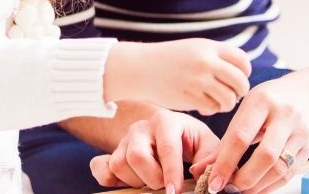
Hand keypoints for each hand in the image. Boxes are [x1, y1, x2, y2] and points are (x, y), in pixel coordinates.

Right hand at [90, 111, 219, 192]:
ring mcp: (123, 139)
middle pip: (136, 156)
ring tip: (151, 180)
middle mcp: (140, 127)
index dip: (171, 173)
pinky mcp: (112, 152)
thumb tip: (197, 172)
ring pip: (118, 164)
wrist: (174, 134)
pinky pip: (99, 166)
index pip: (166, 148)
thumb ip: (210, 158)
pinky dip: (108, 178)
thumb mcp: (208, 145)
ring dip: (135, 181)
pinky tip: (127, 182)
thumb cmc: (192, 141)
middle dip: (152, 178)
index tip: (175, 191)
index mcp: (165, 121)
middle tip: (166, 185)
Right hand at [105, 39, 251, 114]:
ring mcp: (198, 80)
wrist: (140, 68)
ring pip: (229, 99)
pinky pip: (213, 108)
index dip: (244, 73)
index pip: (243, 60)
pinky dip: (212, 110)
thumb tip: (242, 74)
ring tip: (216, 101)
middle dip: (239, 91)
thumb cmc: (169, 60)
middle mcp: (206, 62)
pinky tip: (203, 107)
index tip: (237, 78)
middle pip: (240, 82)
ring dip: (226, 103)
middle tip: (230, 94)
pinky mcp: (190, 97)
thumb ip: (216, 56)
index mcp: (208, 47)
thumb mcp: (193, 48)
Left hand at [196, 74, 308, 193]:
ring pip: (280, 168)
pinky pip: (289, 174)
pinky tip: (255, 189)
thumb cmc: (267, 102)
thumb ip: (225, 140)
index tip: (212, 181)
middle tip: (227, 189)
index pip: (241, 136)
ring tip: (239, 191)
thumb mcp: (244, 110)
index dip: (225, 162)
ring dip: (257, 186)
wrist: (305, 94)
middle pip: (266, 155)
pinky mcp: (308, 149)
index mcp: (262, 101)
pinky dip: (270, 186)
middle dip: (244, 178)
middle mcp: (285, 116)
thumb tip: (201, 168)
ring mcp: (300, 133)